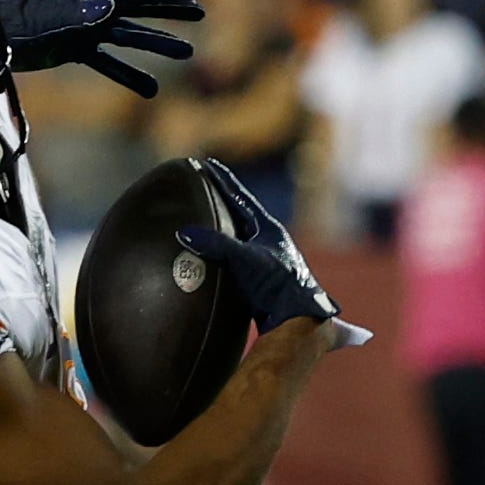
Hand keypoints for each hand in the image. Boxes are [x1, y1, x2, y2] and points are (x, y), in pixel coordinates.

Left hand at [0, 0, 203, 96]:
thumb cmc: (15, 28)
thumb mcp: (48, 23)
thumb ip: (79, 16)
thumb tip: (111, 6)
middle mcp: (89, 8)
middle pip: (137, 8)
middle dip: (168, 12)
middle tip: (201, 14)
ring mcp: (83, 28)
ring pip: (127, 36)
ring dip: (155, 44)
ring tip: (187, 54)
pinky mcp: (74, 48)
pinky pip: (107, 62)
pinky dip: (127, 73)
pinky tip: (150, 89)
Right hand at [175, 157, 372, 343]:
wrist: (298, 320)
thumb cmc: (278, 287)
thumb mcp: (244, 260)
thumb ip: (215, 244)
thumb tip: (185, 232)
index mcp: (269, 230)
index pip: (241, 198)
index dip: (223, 180)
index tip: (207, 164)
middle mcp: (269, 241)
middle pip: (241, 213)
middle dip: (223, 198)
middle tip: (205, 183)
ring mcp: (267, 260)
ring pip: (240, 235)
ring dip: (224, 224)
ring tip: (208, 214)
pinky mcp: (262, 280)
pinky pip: (238, 256)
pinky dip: (224, 249)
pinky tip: (215, 255)